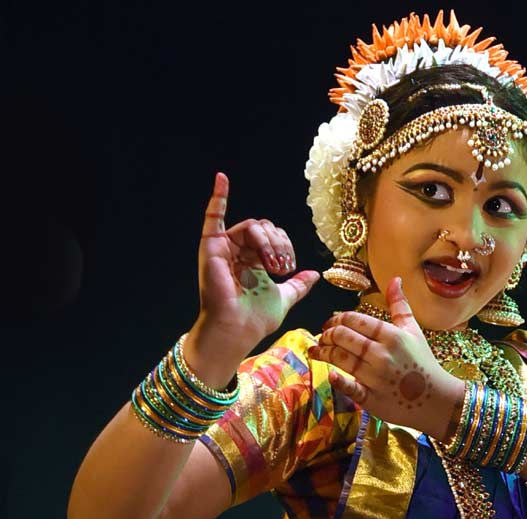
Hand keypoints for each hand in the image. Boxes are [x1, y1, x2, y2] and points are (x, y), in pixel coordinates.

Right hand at [195, 172, 319, 355]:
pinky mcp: (212, 249)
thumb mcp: (284, 298)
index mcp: (253, 260)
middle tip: (283, 267)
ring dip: (268, 242)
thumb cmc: (255, 319)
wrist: (237, 331)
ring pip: (253, 226)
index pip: (273, 236)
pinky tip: (222, 179)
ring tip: (272, 265)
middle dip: (280, 244)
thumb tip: (315, 274)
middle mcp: (237, 251)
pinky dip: (218, 197)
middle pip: (265, 228)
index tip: (291, 268)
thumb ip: (298, 285)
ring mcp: (224, 249)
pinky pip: (213, 219)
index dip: (286, 246)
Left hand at [310, 277, 464, 437]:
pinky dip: (338, 381)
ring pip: (340, 358)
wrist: (436, 399)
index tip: (331, 322)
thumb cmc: (423, 363)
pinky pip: (350, 387)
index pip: (355, 319)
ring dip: (324, 352)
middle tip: (323, 336)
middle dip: (327, 334)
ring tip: (317, 351)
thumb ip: (400, 305)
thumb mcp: (413, 331)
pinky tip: (330, 374)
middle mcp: (382, 354)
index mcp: (392, 335)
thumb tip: (394, 279)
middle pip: (343, 337)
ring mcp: (376, 377)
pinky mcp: (372, 398)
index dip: (337, 318)